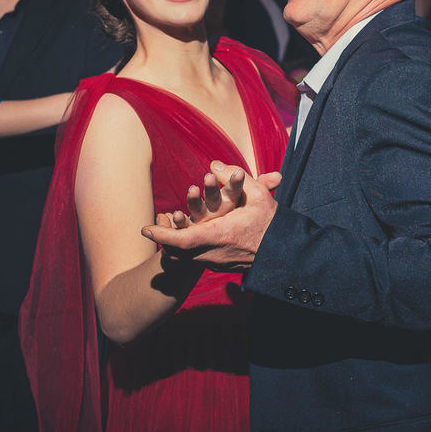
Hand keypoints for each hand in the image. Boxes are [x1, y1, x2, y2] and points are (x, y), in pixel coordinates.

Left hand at [142, 162, 279, 271]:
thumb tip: (212, 165)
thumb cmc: (271, 222)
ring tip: (165, 229)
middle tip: (152, 228)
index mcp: (220, 235)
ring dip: (173, 244)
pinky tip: (183, 238)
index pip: (182, 240)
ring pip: (185, 257)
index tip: (145, 228)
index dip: (162, 234)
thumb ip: (233, 177)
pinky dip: (185, 250)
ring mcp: (216, 263)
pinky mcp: (221, 267)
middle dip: (163, 239)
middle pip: (177, 252)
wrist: (285, 251)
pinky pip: (196, 259)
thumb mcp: (257, 194)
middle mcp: (214, 254)